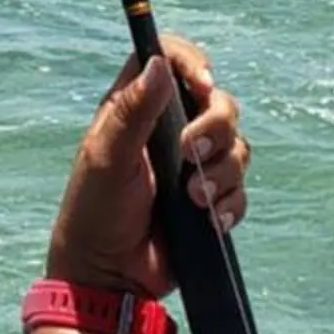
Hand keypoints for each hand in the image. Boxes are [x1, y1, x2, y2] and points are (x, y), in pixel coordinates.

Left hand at [44, 34, 248, 299]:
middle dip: (215, 127)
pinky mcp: (210, 197)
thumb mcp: (107, 158)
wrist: (110, 274)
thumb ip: (133, 111)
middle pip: (218, 101)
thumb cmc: (94, 212)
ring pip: (236, 144)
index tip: (202, 83)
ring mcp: (192, 164)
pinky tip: (210, 220)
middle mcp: (169, 129)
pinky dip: (230, 202)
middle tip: (190, 155)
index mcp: (136, 108)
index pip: (171, 59)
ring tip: (193, 199)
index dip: (192, 62)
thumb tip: (159, 64)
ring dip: (221, 172)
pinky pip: (239, 187)